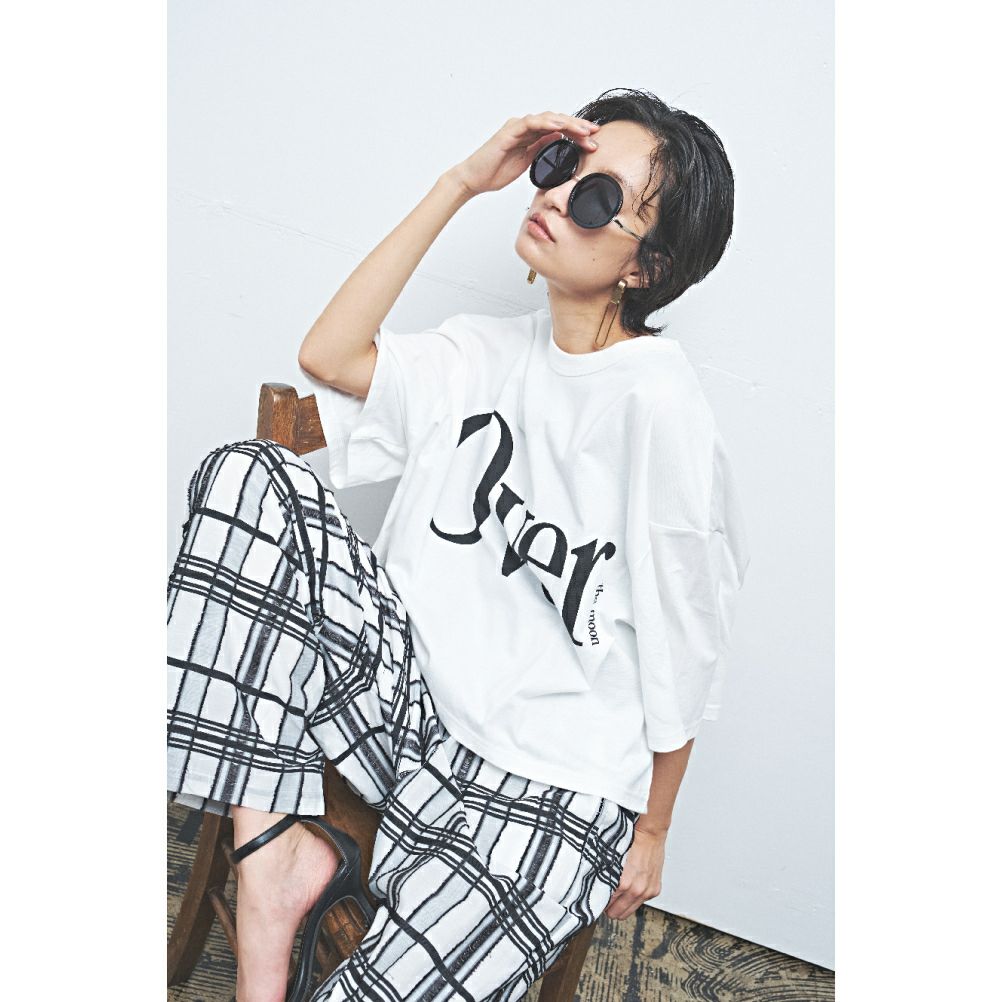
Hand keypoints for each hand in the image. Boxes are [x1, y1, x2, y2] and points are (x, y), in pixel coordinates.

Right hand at [445, 112, 599, 197]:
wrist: (474, 179)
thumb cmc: (495, 172)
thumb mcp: (527, 162)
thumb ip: (541, 150)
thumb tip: (558, 143)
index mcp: (530, 135)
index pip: (558, 130)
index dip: (576, 133)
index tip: (593, 140)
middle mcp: (524, 127)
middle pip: (556, 122)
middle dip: (577, 127)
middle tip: (595, 132)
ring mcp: (517, 128)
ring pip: (547, 119)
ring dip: (567, 123)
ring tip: (583, 130)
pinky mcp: (509, 132)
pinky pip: (530, 123)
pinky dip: (545, 123)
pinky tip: (559, 126)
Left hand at [603, 826, 665, 920]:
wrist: (650, 834)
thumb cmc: (631, 842)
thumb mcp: (612, 858)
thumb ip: (606, 875)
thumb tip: (595, 886)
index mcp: (624, 883)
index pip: (607, 905)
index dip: (600, 903)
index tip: (596, 900)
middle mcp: (637, 890)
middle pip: (618, 913)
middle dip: (610, 909)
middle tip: (604, 901)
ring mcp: (647, 891)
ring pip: (629, 912)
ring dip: (621, 906)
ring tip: (616, 897)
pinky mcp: (655, 890)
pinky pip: (640, 903)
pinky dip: (634, 899)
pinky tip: (629, 890)